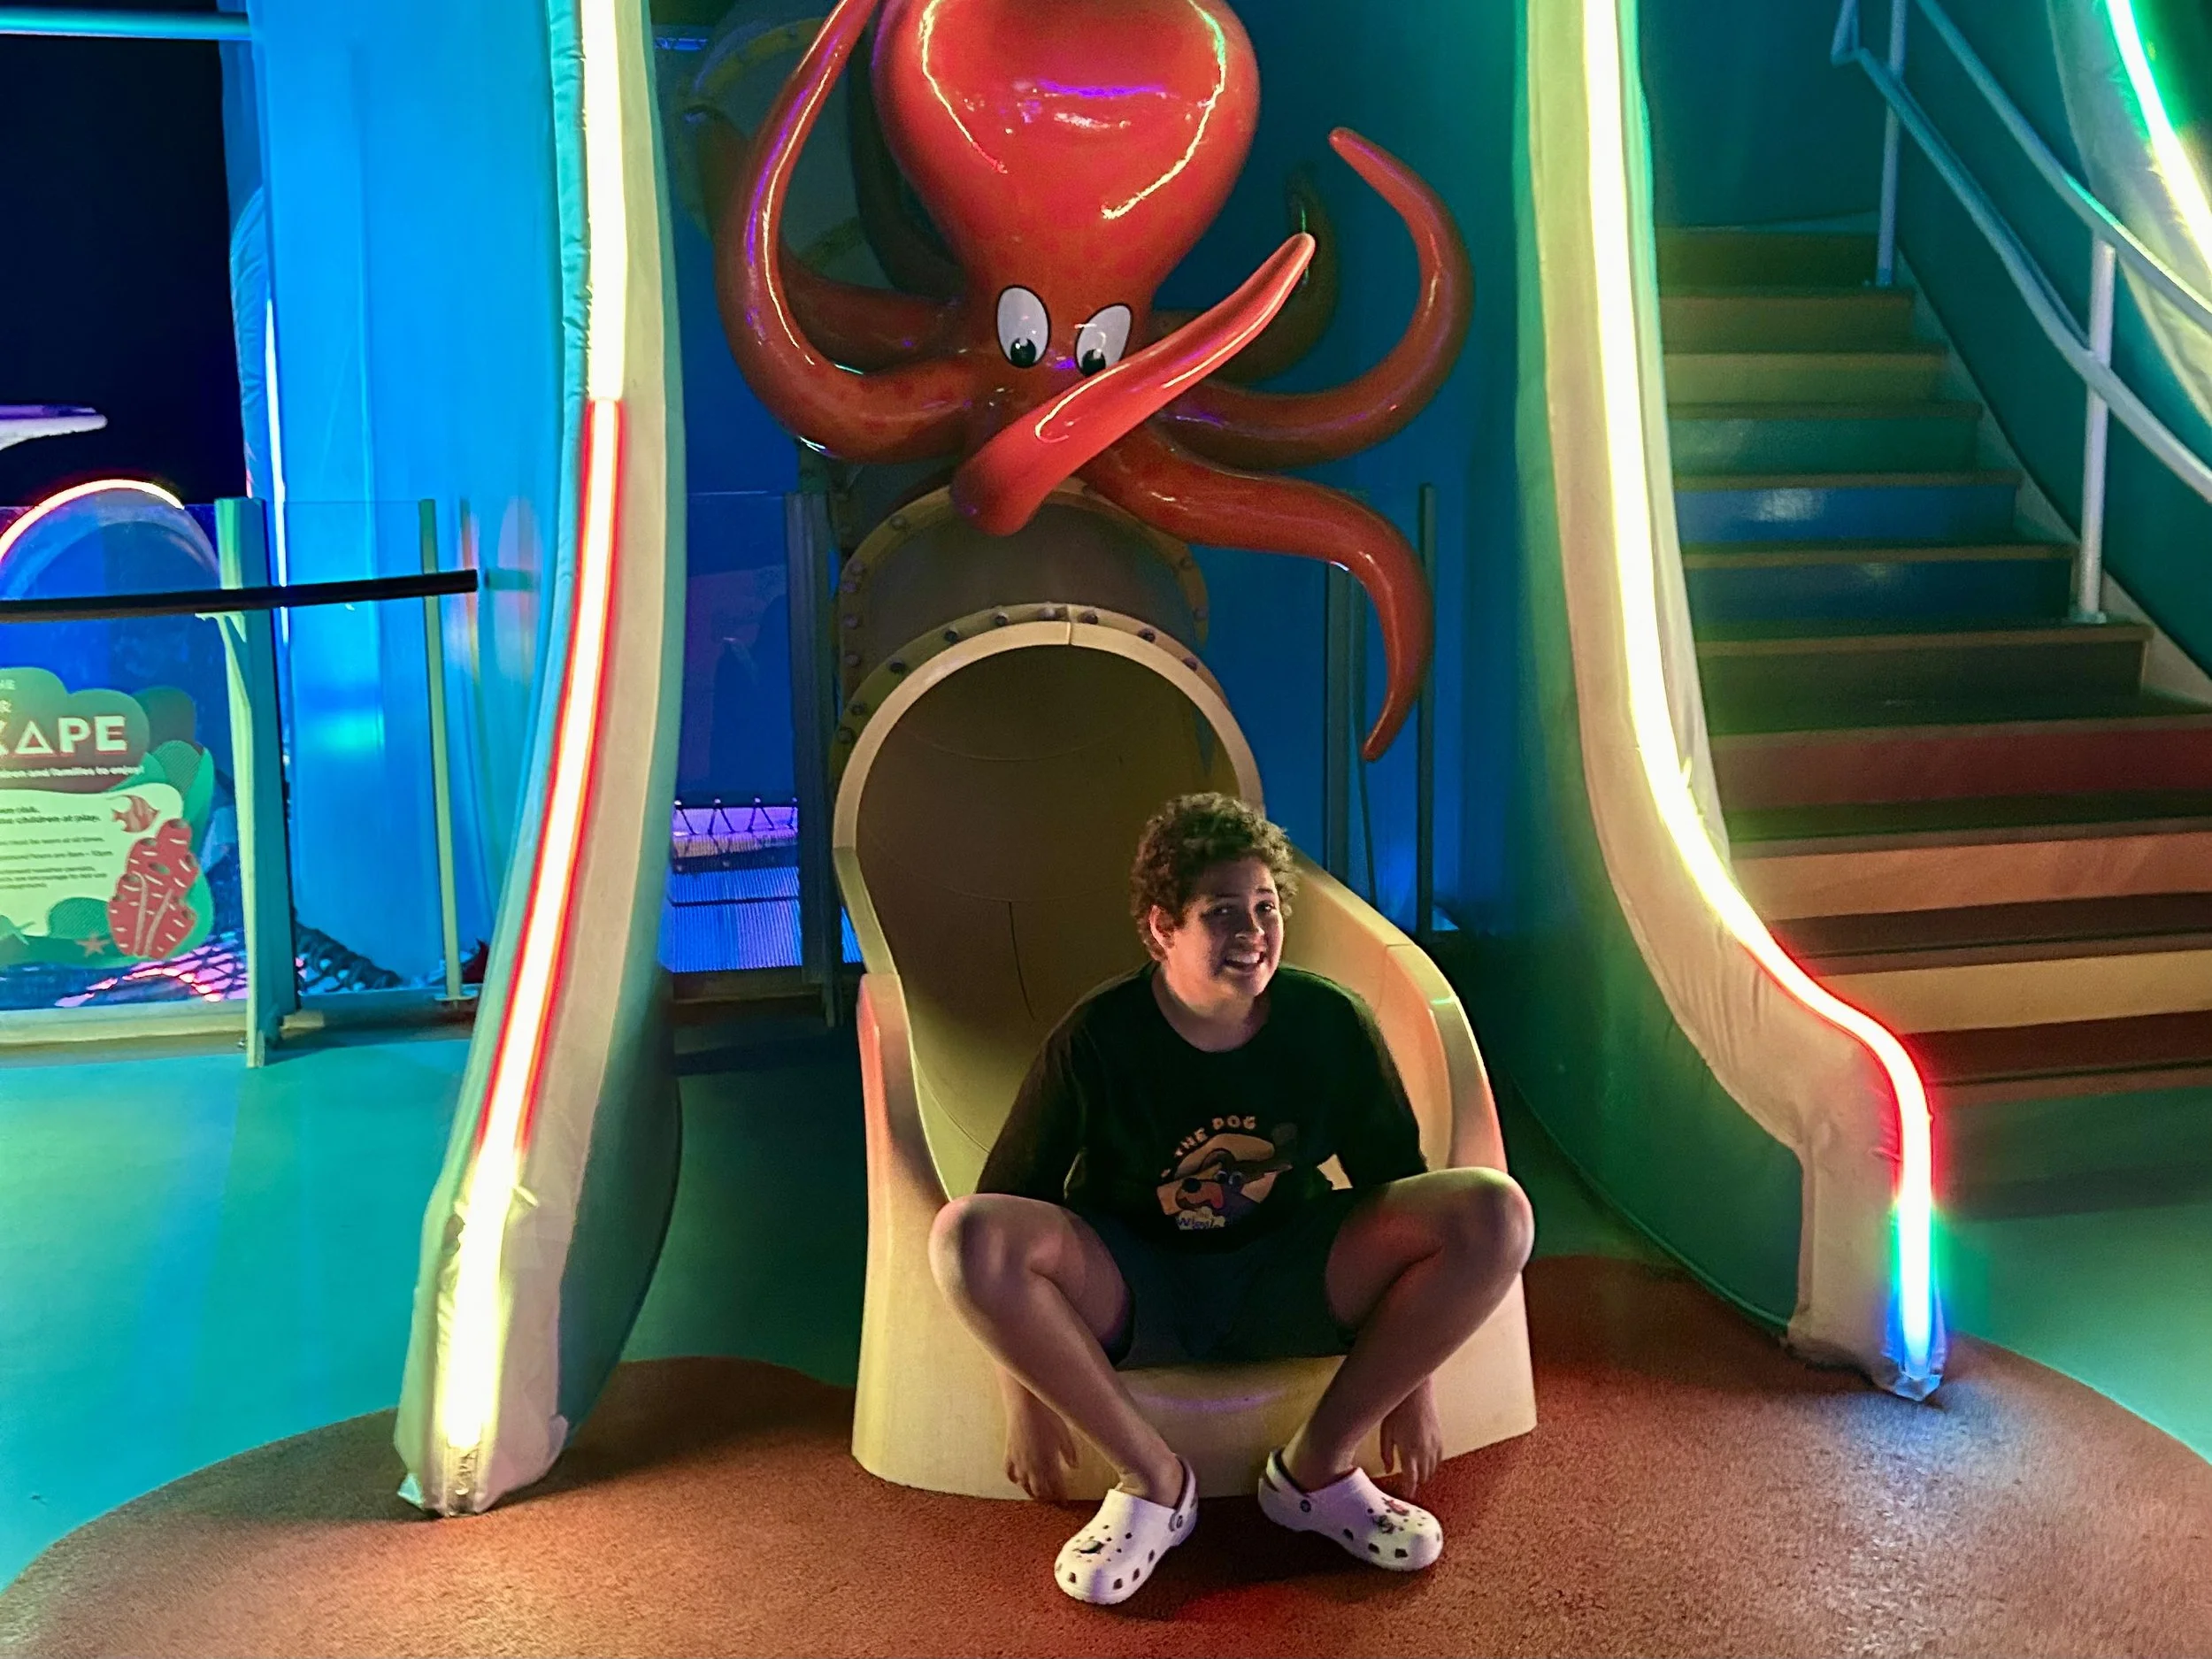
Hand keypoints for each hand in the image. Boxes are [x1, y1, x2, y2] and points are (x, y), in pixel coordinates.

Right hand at [1001, 1376, 1080, 1499]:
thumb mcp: (1065, 1434)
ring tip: (1036, 1493)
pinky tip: (1018, 1479)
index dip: (1061, 1496)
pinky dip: (1014, 1479)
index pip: (1056, 1487)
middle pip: (1039, 1490)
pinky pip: (1009, 1473)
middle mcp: (1033, 1466)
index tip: (1064, 1502)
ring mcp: (1019, 1461)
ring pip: (1024, 1485)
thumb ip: (1070, 1453)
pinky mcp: (1009, 1454)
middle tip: (1051, 1498)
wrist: (1025, 1405)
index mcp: (1049, 1463)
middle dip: (1046, 1496)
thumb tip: (1075, 1467)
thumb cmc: (1047, 1416)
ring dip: (1031, 1490)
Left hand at [1378, 1376, 1441, 1496]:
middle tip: (1407, 1484)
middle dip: (1415, 1482)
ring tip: (1415, 1474)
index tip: (1405, 1496)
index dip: (1409, 1490)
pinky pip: (1439, 1458)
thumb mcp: (1386, 1431)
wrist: (1416, 1392)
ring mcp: (1434, 1445)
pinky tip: (1425, 1461)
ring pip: (1433, 1469)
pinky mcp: (1440, 1437)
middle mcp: (1425, 1451)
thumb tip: (1388, 1469)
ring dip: (1424, 1474)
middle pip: (1423, 1477)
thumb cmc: (1397, 1409)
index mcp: (1410, 1452)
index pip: (1411, 1479)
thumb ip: (1387, 1453)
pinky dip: (1433, 1464)